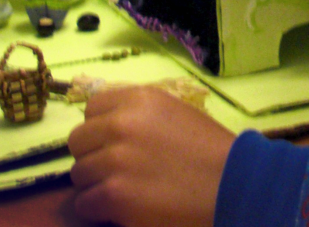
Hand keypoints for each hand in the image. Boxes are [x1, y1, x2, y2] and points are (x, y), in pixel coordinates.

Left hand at [68, 85, 233, 226]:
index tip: (112, 141)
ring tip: (123, 189)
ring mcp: (115, 160)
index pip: (91, 108)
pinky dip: (99, 209)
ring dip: (96, 184)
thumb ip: (139, 113)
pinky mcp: (114, 195)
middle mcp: (122, 124)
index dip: (100, 127)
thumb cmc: (208, 148)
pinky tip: (122, 207)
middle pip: (78, 141)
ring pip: (79, 174)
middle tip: (115, 169)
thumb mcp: (174, 112)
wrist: (230, 184)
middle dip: (93, 155)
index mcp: (139, 98)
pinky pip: (85, 203)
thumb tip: (106, 124)